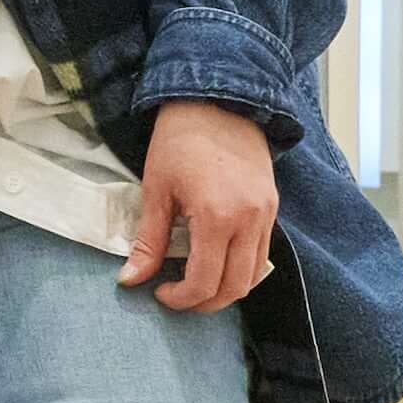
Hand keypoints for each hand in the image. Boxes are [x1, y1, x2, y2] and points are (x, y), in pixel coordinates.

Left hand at [122, 100, 278, 313]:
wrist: (217, 100)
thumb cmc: (179, 140)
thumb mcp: (156, 190)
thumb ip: (147, 240)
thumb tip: (130, 279)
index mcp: (218, 217)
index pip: (205, 282)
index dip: (181, 298)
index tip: (158, 293)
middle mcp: (250, 220)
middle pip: (235, 287)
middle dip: (205, 302)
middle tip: (177, 296)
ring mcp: (267, 214)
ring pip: (255, 275)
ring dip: (227, 289)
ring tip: (196, 283)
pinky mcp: (272, 206)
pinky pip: (263, 253)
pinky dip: (241, 268)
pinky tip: (216, 260)